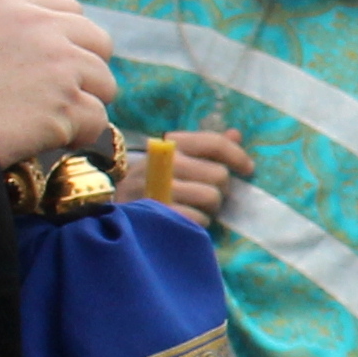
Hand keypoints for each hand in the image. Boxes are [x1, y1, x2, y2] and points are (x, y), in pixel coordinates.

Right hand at [0, 0, 118, 171]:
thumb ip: (10, 31)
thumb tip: (54, 43)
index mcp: (8, 4)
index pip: (68, 9)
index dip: (69, 39)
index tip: (55, 64)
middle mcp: (39, 26)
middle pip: (98, 41)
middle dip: (87, 71)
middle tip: (60, 96)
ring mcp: (58, 63)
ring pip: (104, 83)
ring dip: (84, 105)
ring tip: (49, 121)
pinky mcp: (67, 103)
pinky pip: (97, 120)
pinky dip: (79, 135)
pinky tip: (50, 140)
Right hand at [132, 128, 248, 218]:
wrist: (108, 212)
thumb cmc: (150, 185)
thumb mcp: (172, 161)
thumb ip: (204, 148)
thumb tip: (235, 134)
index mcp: (169, 146)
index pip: (213, 143)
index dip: (237, 155)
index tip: (248, 168)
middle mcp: (163, 162)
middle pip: (219, 175)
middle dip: (220, 189)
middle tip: (208, 196)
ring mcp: (159, 188)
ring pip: (211, 197)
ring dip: (210, 208)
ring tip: (195, 209)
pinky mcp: (158, 214)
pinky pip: (198, 218)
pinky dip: (197, 222)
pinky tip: (185, 221)